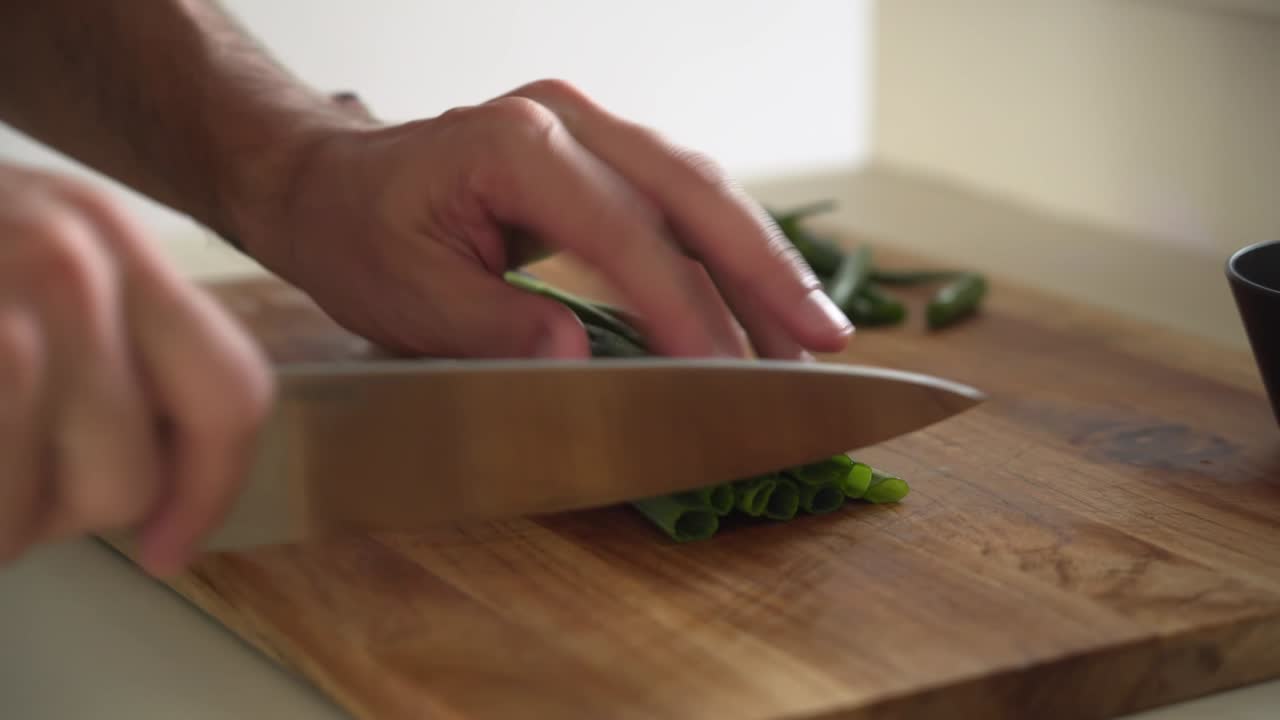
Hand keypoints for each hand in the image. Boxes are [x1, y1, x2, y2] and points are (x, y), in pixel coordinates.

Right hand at [0, 161, 271, 575]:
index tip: (167, 544)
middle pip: (129, 477)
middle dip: (61, 506)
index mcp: (108, 236)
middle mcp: (66, 258)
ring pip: (38, 514)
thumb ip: (108, 349)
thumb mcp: (25, 260)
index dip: (208, 491)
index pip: (230, 393)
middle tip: (0, 463)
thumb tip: (172, 492)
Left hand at [234, 80, 853, 360]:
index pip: (629, 234)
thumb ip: (493, 327)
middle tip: (822, 342)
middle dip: (765, 271)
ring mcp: (590, 129)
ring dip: (760, 262)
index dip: (685, 310)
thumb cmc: (356, 233)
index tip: (725, 376)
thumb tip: (579, 363)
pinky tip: (759, 298)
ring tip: (810, 331)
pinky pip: (680, 198)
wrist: (328, 182)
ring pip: (701, 190)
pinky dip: (726, 251)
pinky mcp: (600, 155)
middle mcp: (568, 119)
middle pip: (694, 192)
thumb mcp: (406, 295)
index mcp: (518, 143)